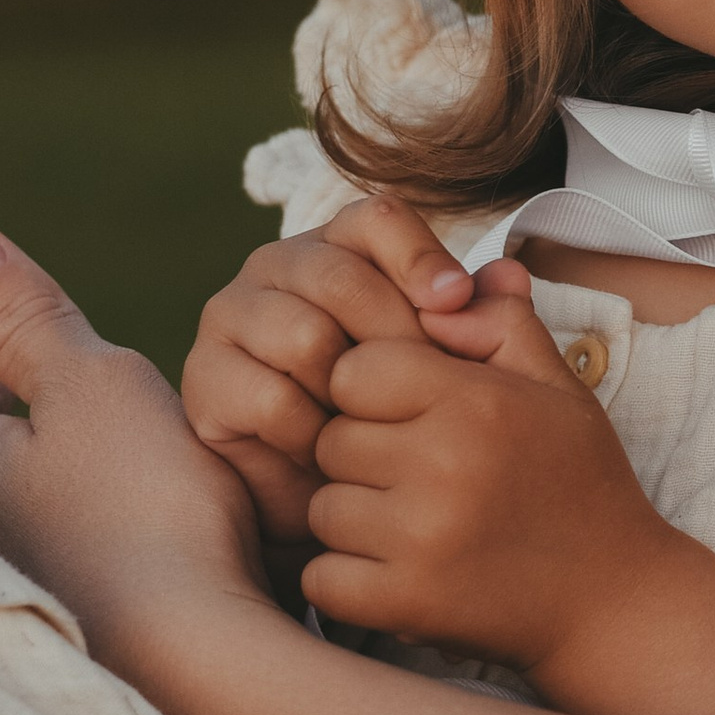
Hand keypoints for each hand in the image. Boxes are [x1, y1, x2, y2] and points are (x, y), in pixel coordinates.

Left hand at [0, 221, 269, 677]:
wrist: (202, 659)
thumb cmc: (146, 510)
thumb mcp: (91, 383)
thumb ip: (25, 315)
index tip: (23, 353)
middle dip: (22, 430)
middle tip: (82, 400)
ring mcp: (37, 594)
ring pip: (35, 520)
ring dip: (70, 487)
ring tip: (136, 458)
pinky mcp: (94, 633)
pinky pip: (87, 566)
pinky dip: (114, 538)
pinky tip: (171, 530)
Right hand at [182, 197, 527, 537]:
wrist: (332, 495)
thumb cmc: (397, 414)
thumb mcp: (450, 365)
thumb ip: (484, 318)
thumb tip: (509, 278)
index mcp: (337, 244)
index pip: (377, 219)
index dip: (420, 257)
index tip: (455, 303)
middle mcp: (277, 266)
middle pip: (341, 277)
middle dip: (392, 338)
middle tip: (421, 389)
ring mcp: (232, 317)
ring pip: (305, 335)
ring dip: (349, 394)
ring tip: (373, 426)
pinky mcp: (206, 380)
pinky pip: (271, 397)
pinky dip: (312, 434)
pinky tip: (330, 454)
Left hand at [304, 282, 685, 697]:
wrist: (614, 600)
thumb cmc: (580, 483)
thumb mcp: (557, 389)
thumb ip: (503, 322)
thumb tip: (464, 275)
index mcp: (476, 401)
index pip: (357, 369)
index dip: (374, 389)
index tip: (409, 415)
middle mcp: (444, 464)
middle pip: (331, 438)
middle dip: (360, 454)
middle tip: (411, 474)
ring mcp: (421, 539)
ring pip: (322, 508)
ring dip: (353, 518)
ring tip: (409, 523)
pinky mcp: (404, 604)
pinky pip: (322, 578)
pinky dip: (347, 579)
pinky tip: (396, 570)